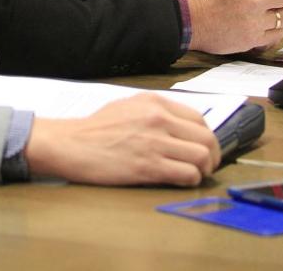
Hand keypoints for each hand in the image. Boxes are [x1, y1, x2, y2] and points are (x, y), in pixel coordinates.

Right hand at [23, 93, 219, 185]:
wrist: (70, 144)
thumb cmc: (95, 129)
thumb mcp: (126, 106)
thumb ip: (154, 112)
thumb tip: (180, 127)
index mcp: (153, 102)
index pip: (199, 119)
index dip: (207, 137)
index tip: (203, 147)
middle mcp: (158, 119)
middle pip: (207, 139)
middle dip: (212, 156)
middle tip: (205, 165)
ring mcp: (155, 143)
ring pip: (202, 157)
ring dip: (203, 170)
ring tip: (193, 174)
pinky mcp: (149, 167)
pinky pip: (188, 175)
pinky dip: (190, 180)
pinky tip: (180, 180)